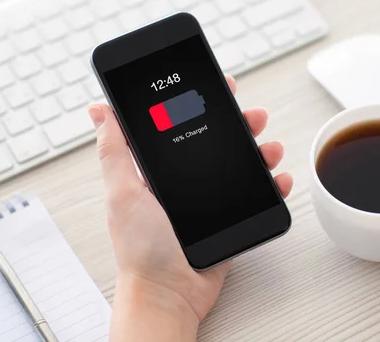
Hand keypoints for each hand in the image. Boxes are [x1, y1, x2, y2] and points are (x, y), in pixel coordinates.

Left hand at [88, 76, 292, 341]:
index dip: (198, 104)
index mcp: (158, 170)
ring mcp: (209, 199)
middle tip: (251, 114)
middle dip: (237, 123)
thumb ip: (114, 151)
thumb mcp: (122, 193)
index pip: (180, 126)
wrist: (169, 294)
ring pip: (240, 164)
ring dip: (259, 150)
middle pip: (216, 141)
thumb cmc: (141, 250)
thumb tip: (101, 110)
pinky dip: (271, 185)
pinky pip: (255, 195)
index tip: (214, 87)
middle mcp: (184, 181)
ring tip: (270, 147)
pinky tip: (278, 178)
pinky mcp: (228, 217)